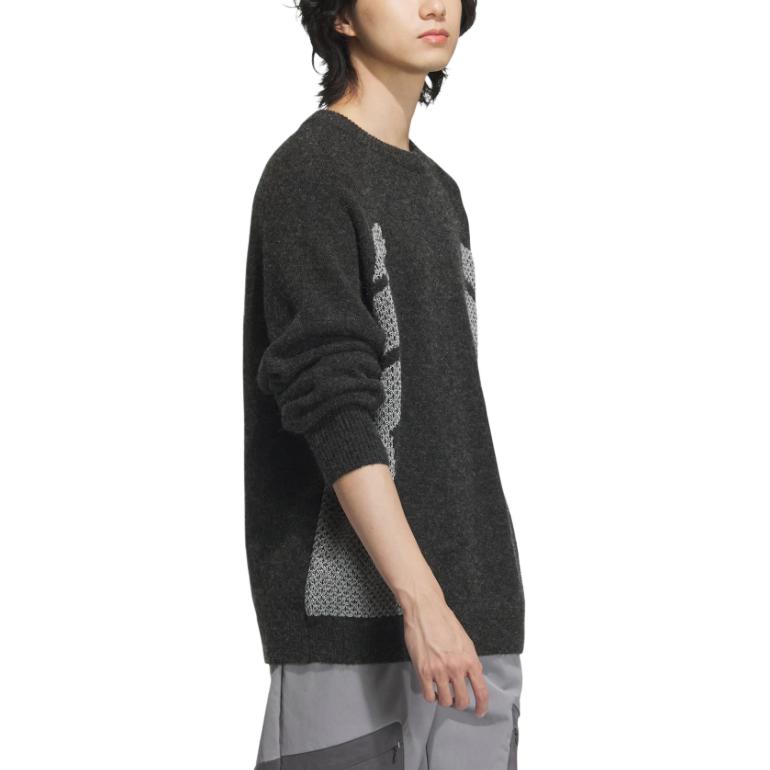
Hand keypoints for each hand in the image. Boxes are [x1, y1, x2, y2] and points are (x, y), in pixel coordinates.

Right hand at [400, 586, 488, 717]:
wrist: (425, 609)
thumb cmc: (444, 621)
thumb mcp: (465, 641)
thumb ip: (470, 660)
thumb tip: (473, 675)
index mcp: (470, 660)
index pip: (481, 691)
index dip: (482, 705)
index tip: (480, 711)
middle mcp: (456, 668)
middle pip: (462, 700)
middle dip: (460, 704)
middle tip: (456, 700)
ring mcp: (439, 670)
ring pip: (445, 701)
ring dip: (444, 700)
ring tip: (441, 693)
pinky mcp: (423, 670)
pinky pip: (429, 695)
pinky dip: (431, 696)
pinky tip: (431, 689)